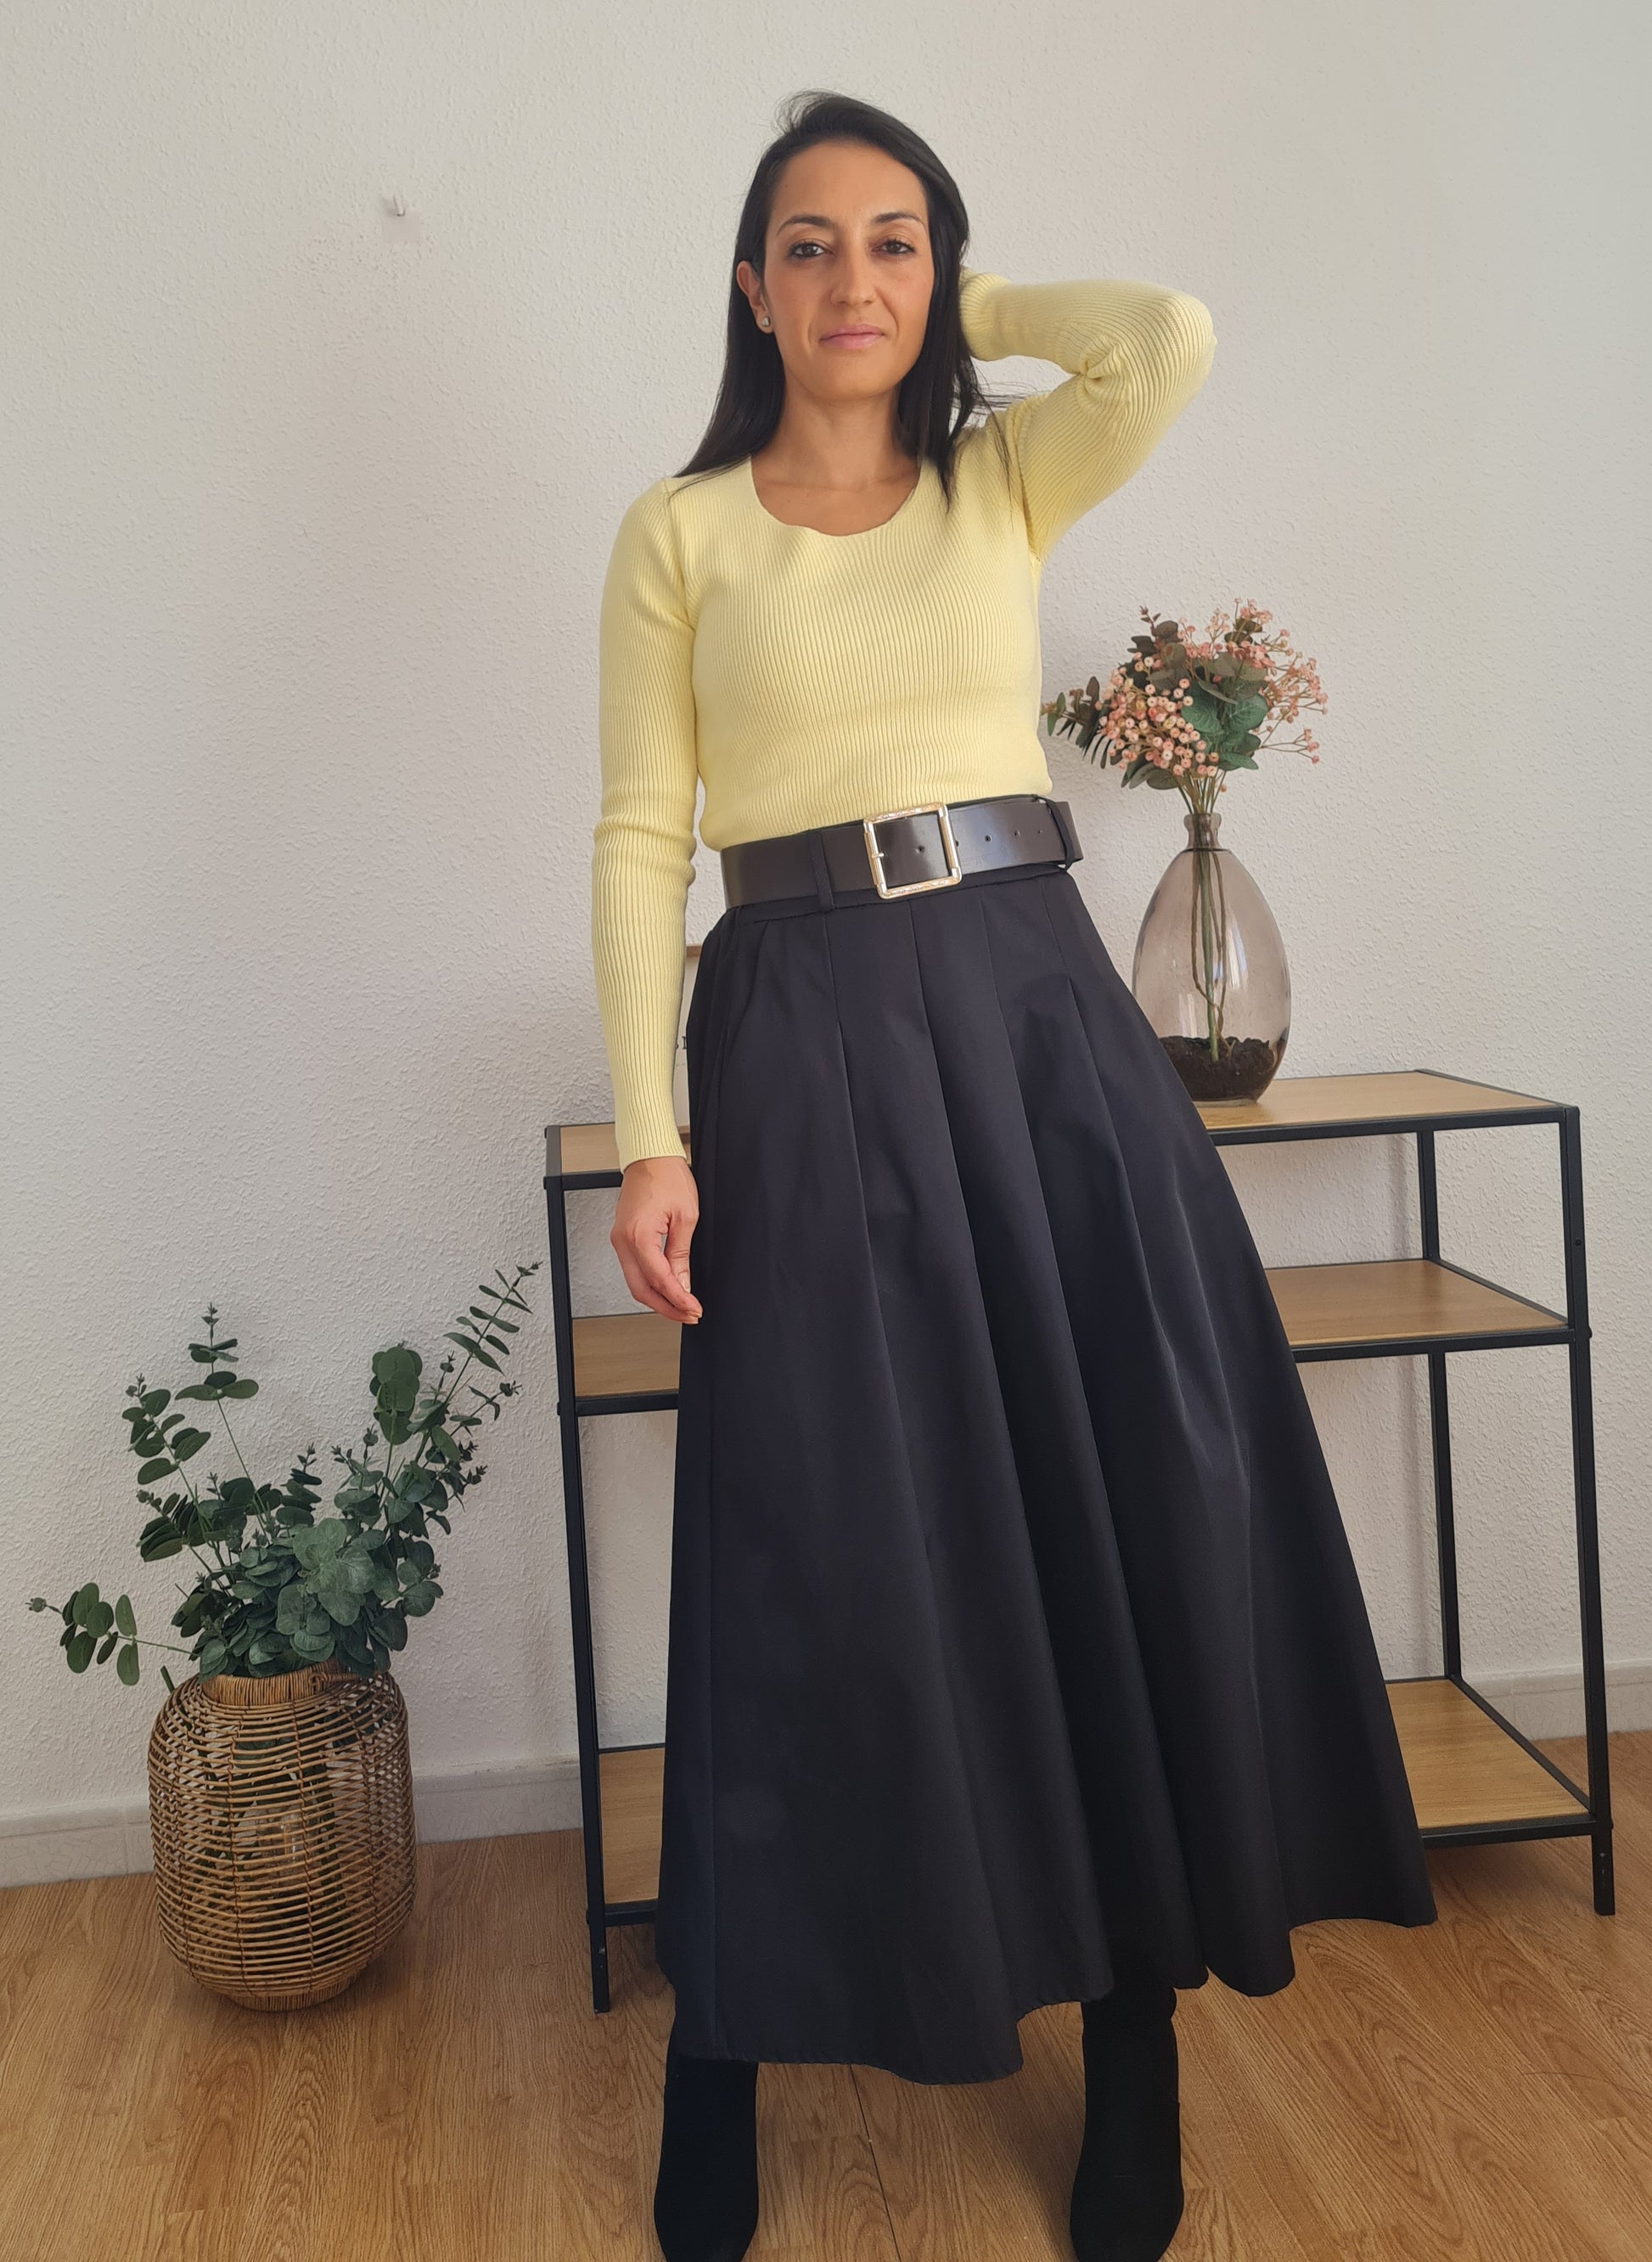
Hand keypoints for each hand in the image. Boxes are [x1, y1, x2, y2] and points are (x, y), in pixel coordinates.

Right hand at [611, 1154, 702, 1322]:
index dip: (677, 1299)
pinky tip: (666, 1288)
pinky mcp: (622, 1237)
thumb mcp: (686, 1217)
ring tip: (681, 1305)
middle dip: (665, 1307)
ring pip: (635, 1282)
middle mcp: (622, 1240)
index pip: (658, 1279)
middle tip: (688, 1314)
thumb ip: (681, 1255)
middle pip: (640, 1289)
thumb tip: (682, 1283)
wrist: (650, 1156)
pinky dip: (650, 1283)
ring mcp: (619, 1239)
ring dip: (657, 1297)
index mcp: (638, 1235)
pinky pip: (633, 1269)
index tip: (693, 1309)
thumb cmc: (667, 1176)